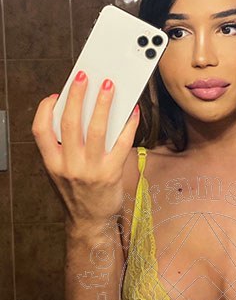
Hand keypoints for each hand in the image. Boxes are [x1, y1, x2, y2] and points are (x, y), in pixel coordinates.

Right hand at [32, 71, 139, 225]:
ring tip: (108, 86)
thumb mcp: (61, 171)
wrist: (90, 223)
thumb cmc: (78, 193)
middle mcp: (68, 166)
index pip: (40, 131)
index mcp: (51, 163)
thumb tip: (82, 111)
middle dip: (77, 96)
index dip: (44, 110)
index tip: (54, 96)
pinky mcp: (111, 174)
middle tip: (85, 76)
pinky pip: (121, 143)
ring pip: (96, 129)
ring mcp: (90, 170)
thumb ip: (65, 146)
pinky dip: (128, 124)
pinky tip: (132, 112)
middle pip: (70, 123)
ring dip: (102, 104)